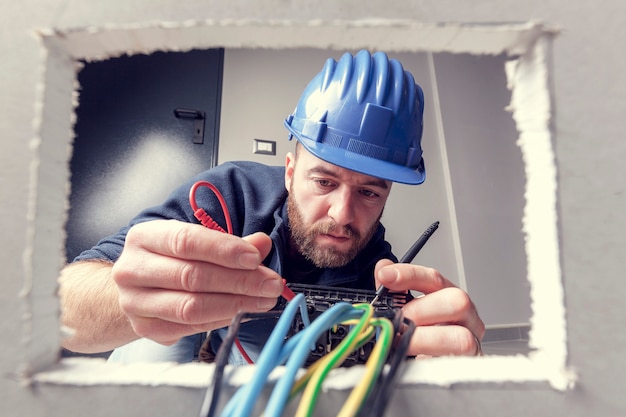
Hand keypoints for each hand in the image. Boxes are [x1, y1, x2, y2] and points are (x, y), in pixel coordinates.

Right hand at [112, 219, 284, 345]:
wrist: (135, 289)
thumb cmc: (169, 260)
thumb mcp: (193, 242)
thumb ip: (227, 243)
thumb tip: (262, 243)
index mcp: (144, 237)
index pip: (186, 241)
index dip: (224, 250)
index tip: (255, 258)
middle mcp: (132, 269)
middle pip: (192, 276)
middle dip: (240, 281)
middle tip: (271, 284)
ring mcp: (135, 303)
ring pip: (191, 307)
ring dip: (235, 304)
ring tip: (264, 300)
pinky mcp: (146, 329)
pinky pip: (191, 327)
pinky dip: (222, 320)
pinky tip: (243, 312)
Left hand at [374, 259, 484, 356]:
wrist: (436, 367)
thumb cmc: (423, 334)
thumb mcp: (405, 310)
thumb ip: (393, 291)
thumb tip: (382, 269)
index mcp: (447, 296)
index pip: (433, 278)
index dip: (409, 275)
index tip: (386, 276)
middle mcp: (465, 315)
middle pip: (457, 301)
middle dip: (420, 310)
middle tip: (397, 321)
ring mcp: (472, 340)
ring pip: (461, 337)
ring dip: (425, 339)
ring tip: (402, 342)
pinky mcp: (471, 364)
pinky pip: (459, 365)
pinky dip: (434, 360)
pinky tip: (416, 359)